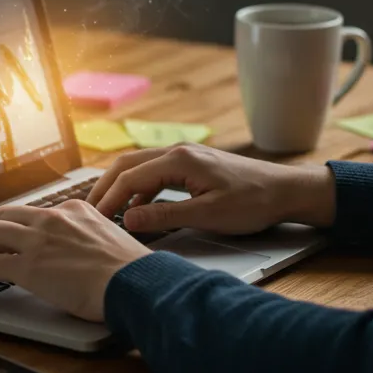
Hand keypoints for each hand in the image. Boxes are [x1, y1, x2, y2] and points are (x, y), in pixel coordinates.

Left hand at [0, 200, 151, 321]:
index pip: (38, 212)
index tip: (18, 237)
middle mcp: (53, 219)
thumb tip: (89, 253)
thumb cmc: (132, 270)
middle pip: (7, 215)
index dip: (22, 227)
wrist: (134, 281)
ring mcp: (38, 241)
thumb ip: (93, 238)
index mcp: (76, 210)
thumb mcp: (112, 239)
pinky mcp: (27, 267)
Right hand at [86, 144, 336, 234]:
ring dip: (121, 188)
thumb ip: (165, 216)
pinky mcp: (192, 165)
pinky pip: (155, 173)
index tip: (93, 220)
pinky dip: (140, 190)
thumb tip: (128, 219)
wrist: (285, 191)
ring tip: (105, 211)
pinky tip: (138, 210)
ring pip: (139, 167)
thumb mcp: (208, 215)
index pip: (129, 177)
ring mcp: (185, 156)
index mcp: (179, 160)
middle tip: (87, 212)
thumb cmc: (253, 202)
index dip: (108, 200)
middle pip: (127, 165)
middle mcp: (178, 152)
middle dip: (105, 188)